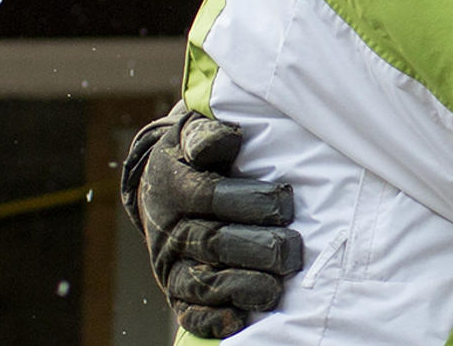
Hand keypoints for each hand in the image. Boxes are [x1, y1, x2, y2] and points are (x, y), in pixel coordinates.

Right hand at [120, 109, 303, 336]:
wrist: (162, 181)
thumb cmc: (194, 154)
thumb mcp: (193, 133)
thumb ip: (207, 135)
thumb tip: (227, 138)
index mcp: (174, 186)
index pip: (210, 195)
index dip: (250, 201)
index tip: (285, 202)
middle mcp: (170, 229)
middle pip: (213, 242)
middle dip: (257, 248)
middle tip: (291, 250)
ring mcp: (172, 264)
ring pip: (202, 282)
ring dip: (241, 287)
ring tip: (275, 288)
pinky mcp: (176, 292)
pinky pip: (188, 313)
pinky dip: (212, 320)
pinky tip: (240, 320)